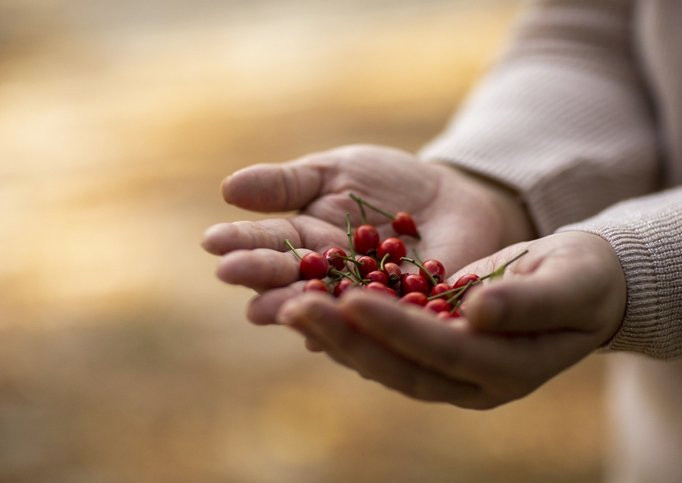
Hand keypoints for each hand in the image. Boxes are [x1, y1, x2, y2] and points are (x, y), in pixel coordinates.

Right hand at [202, 144, 532, 323]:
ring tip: (271, 305)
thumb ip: (286, 183)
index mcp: (306, 242)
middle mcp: (327, 278)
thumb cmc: (388, 183)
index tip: (212, 240)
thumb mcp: (334, 171)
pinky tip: (327, 336)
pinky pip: (380, 323)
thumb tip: (228, 188)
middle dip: (260, 276)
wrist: (453, 197)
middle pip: (290, 278)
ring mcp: (363, 301)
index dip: (241, 243)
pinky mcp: (403, 316)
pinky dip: (356, 327)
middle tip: (229, 273)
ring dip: (299, 306)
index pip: (269, 243)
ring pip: (328, 307)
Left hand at [277, 231, 625, 408]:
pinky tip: (312, 299)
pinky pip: (383, 340)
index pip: (443, 351)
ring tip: (288, 304)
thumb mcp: (569, 284)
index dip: (397, 328)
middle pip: (399, 365)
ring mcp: (447, 368)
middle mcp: (469, 380)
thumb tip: (476, 312)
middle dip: (346, 337)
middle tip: (294, 306)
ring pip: (382, 358)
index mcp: (506, 369)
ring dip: (334, 335)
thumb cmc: (585, 280)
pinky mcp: (432, 346)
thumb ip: (528, 302)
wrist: (581, 283)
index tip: (351, 298)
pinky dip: (347, 324)